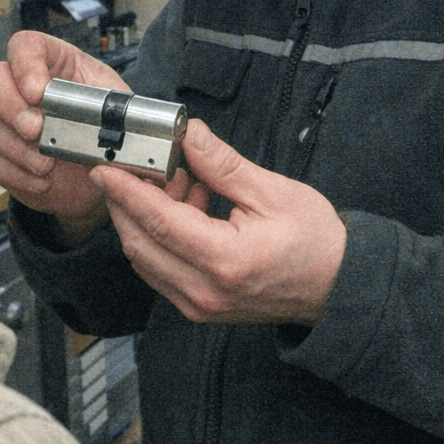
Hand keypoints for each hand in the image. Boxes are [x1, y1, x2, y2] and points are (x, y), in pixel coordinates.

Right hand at [0, 31, 128, 231]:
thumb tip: (110, 117)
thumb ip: (113, 107)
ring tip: (47, 165)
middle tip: (37, 131)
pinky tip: (42, 181)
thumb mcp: (120, 108)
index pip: (25, 45)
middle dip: (11, 106)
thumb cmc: (109, 129)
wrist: (101, 171)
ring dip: (15, 146)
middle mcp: (21, 85)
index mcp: (55, 63)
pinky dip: (15, 173)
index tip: (39, 93)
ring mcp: (5, 119)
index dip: (25, 65)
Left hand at [91, 119, 346, 324]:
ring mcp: (199, 305)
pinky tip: (186, 208)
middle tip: (140, 165)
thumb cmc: (316, 241)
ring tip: (180, 182)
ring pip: (146, 258)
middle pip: (139, 243)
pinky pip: (161, 271)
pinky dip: (161, 238)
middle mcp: (203, 290)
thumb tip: (188, 135)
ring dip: (146, 219)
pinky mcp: (199, 308)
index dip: (126, 191)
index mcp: (224, 260)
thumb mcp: (272, 192)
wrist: (339, 288)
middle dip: (129, 202)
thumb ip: (223, 165)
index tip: (104, 167)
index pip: (157, 221)